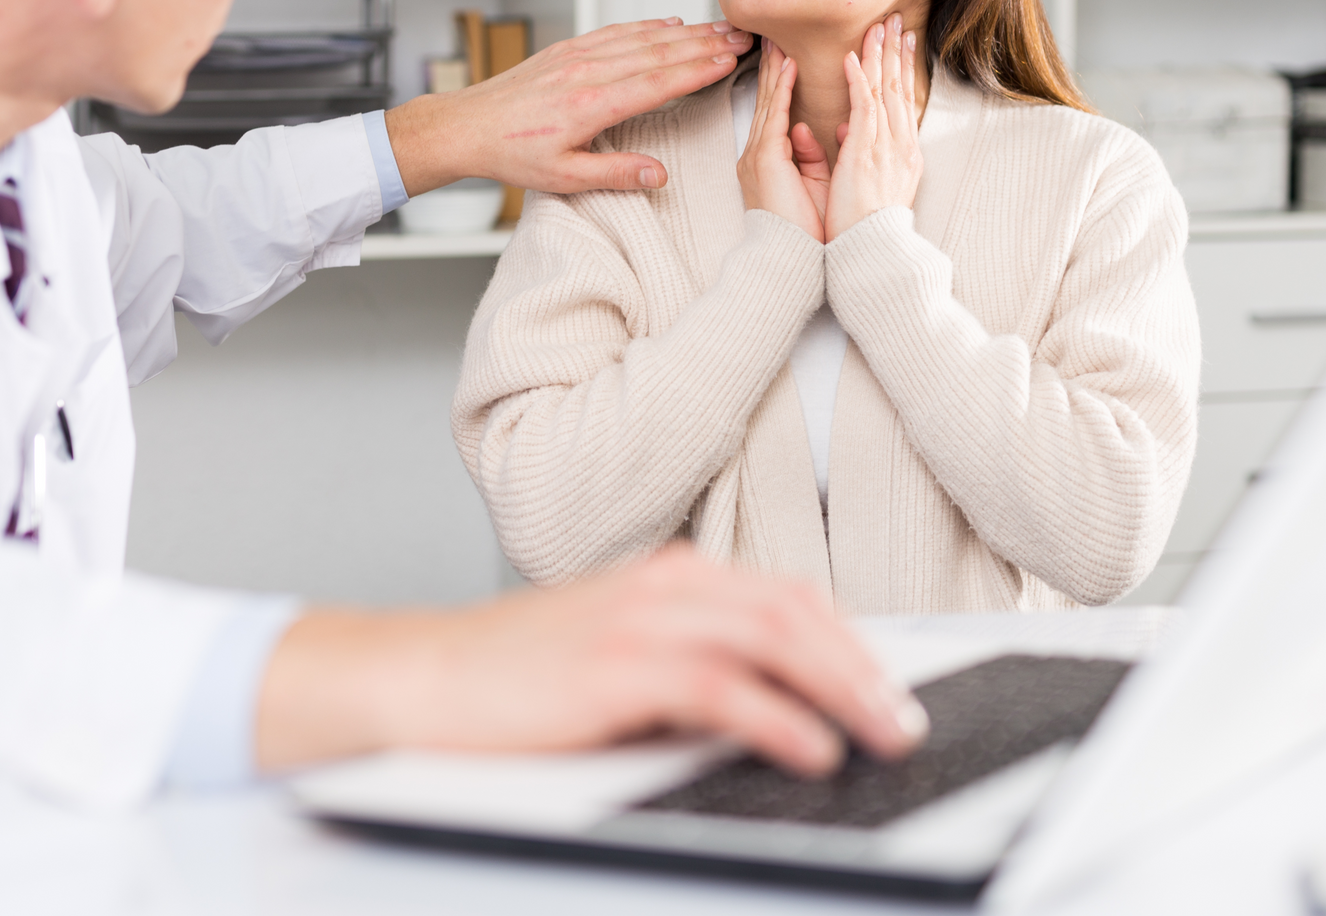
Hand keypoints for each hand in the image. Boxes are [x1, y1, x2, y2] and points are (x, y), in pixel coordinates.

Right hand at [256, 545, 928, 775]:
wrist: (420, 676)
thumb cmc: (511, 676)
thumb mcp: (613, 651)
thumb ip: (686, 658)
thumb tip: (773, 705)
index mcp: (668, 576)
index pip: (785, 596)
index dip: (850, 641)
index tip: (890, 687)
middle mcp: (662, 585)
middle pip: (793, 611)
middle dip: (863, 667)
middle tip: (906, 718)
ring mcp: (637, 620)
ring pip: (772, 639)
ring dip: (842, 690)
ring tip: (882, 735)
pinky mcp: (614, 668)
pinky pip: (721, 689)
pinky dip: (779, 719)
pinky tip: (812, 749)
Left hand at [385, 18, 751, 196]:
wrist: (468, 126)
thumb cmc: (512, 155)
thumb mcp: (565, 178)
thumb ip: (616, 174)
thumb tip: (660, 174)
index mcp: (590, 105)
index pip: (657, 82)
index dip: (698, 70)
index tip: (729, 60)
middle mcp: (586, 72)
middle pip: (658, 52)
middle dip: (704, 43)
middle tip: (741, 36)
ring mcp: (576, 55)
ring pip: (641, 37)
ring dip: (684, 31)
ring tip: (719, 28)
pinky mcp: (567, 49)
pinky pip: (615, 31)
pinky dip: (647, 26)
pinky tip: (669, 24)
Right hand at [736, 40, 832, 243]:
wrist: (791, 258)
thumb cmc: (804, 231)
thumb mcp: (812, 184)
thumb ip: (811, 155)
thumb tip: (810, 129)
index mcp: (769, 162)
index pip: (775, 113)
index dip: (781, 84)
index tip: (787, 58)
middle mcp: (758, 154)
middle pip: (766, 100)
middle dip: (773, 67)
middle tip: (776, 36)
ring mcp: (758, 155)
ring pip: (768, 101)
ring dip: (777, 68)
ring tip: (781, 40)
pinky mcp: (765, 159)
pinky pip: (774, 115)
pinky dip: (783, 89)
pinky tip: (789, 66)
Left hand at [824, 13, 923, 239]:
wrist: (870, 253)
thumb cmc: (864, 226)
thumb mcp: (863, 182)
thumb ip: (856, 150)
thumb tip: (845, 129)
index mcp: (902, 154)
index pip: (901, 102)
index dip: (900, 70)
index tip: (900, 44)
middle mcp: (900, 147)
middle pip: (899, 88)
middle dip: (897, 53)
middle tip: (896, 21)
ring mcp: (886, 149)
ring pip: (884, 91)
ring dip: (880, 56)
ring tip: (878, 27)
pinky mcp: (867, 154)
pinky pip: (864, 108)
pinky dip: (858, 80)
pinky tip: (852, 58)